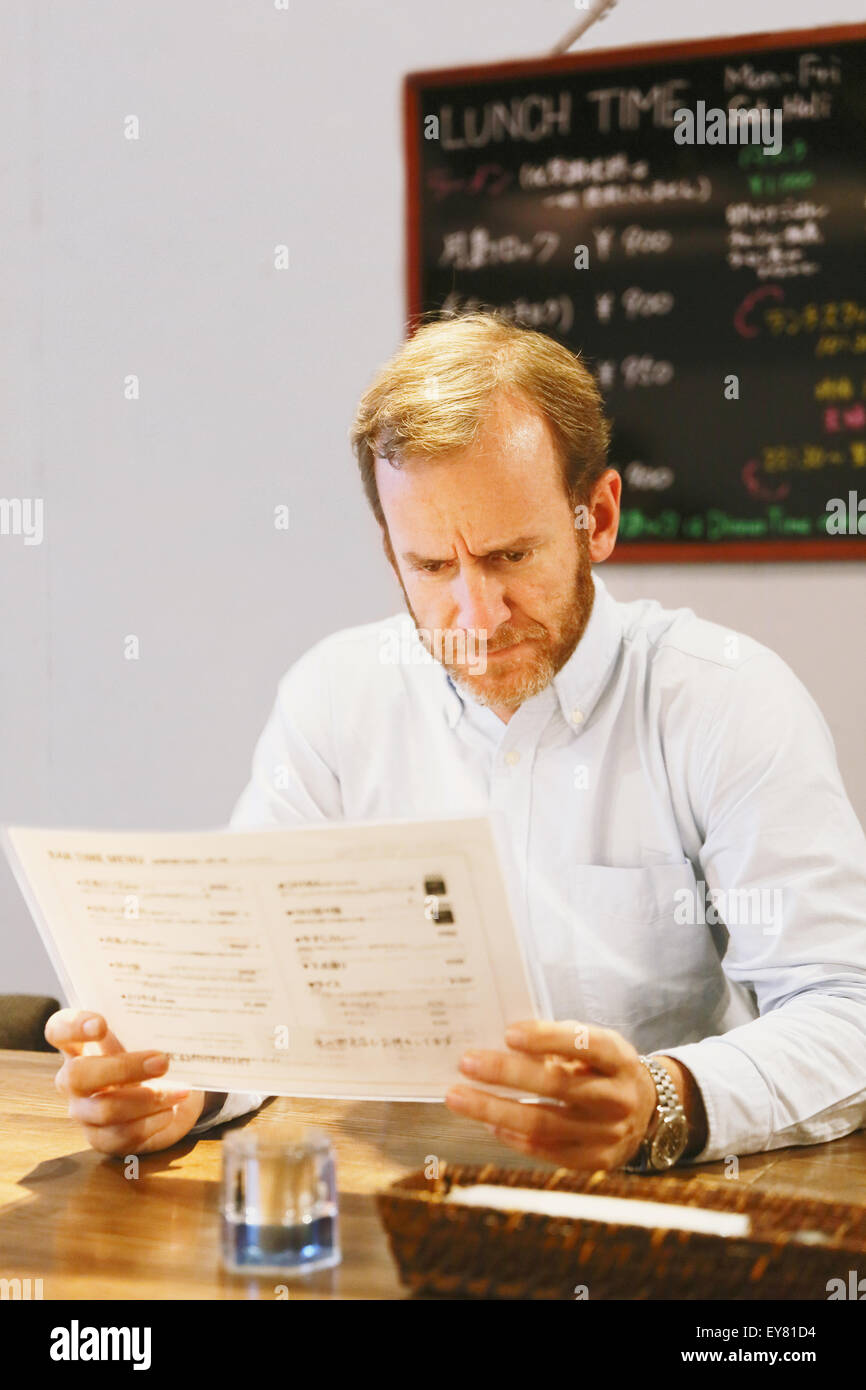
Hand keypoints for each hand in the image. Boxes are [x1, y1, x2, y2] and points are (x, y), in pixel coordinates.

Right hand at [45, 1009, 205, 1155]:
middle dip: (122, 1069)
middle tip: (162, 1062)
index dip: (73, 1027)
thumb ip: (146, 1025)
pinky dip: (150, 1123)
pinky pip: (121, 1135)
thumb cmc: (150, 1056)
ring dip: (147, 1099)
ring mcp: (83, 1111)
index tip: (101, 1025)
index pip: (58, 1030)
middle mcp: (72, 1079)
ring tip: (179, 1092)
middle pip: (78, 1075)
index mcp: (79, 1045)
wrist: (168, 1096)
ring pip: (104, 1110)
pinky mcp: (100, 1138)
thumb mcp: (146, 1037)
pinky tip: (169, 1112)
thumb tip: (175, 1011)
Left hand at [445, 1019, 660, 1170]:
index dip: (547, 1038)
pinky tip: (489, 1123)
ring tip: (459, 1096)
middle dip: (507, 1073)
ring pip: (545, 1123)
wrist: (648, 1113)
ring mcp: (609, 1134)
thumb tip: (502, 1039)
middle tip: (467, 1062)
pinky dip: (514, 1137)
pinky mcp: (597, 1161)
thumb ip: (558, 1041)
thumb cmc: (605, 1069)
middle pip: (557, 1085)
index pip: (585, 1044)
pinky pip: (549, 1150)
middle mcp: (618, 1098)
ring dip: (495, 1109)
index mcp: (619, 1059)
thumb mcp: (595, 1046)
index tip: (508, 1033)